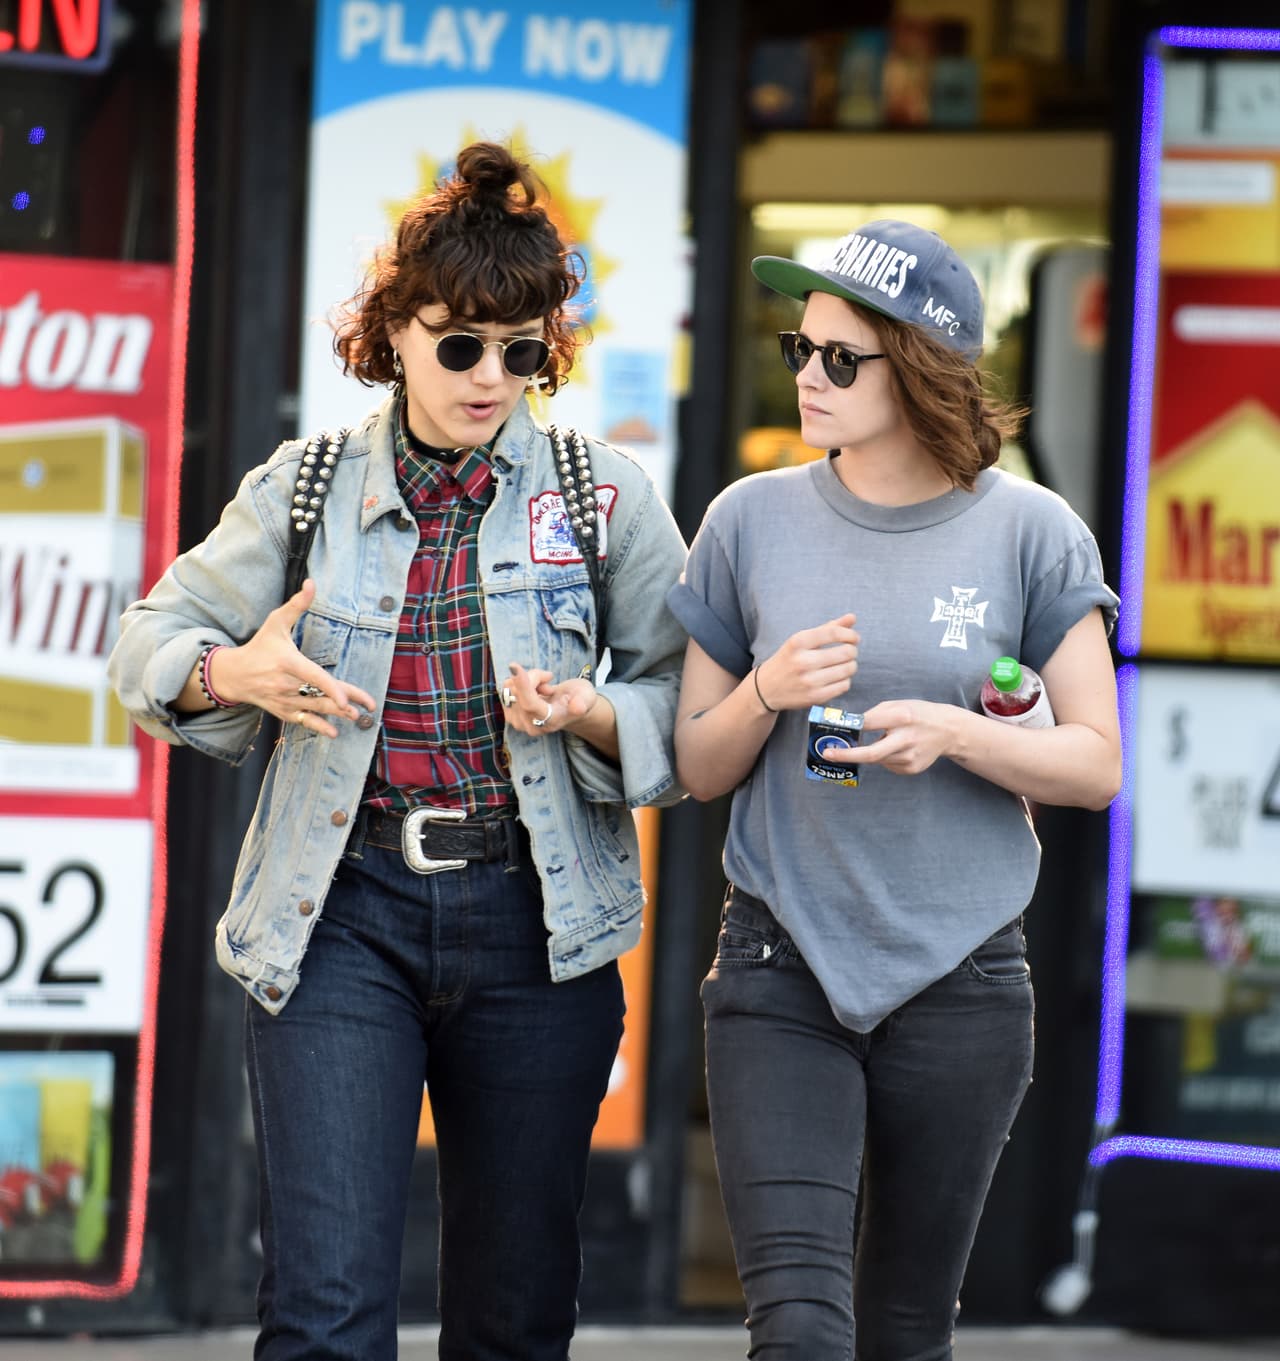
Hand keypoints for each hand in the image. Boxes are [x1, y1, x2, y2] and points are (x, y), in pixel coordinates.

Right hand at [210, 580, 377, 736]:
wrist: (233, 675)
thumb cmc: (259, 647)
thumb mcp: (275, 622)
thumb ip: (296, 605)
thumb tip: (312, 583)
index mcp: (288, 663)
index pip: (314, 679)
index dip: (333, 690)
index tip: (348, 701)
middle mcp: (286, 685)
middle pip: (321, 697)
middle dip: (345, 704)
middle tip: (369, 708)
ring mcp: (284, 700)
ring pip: (315, 711)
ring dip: (337, 715)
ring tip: (358, 717)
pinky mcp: (282, 711)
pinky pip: (303, 722)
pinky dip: (318, 728)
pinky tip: (334, 733)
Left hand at [502, 661, 599, 736]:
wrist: (569, 707)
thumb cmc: (579, 699)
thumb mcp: (586, 696)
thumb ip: (583, 702)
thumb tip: (578, 708)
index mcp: (551, 722)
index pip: (530, 704)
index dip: (523, 685)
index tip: (515, 666)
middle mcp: (531, 726)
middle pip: (520, 691)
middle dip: (533, 677)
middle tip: (549, 678)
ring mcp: (519, 722)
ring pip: (510, 688)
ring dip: (527, 680)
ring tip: (543, 687)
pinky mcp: (510, 715)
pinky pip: (506, 689)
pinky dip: (519, 684)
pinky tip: (533, 690)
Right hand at [754, 614, 858, 712]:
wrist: (766, 688)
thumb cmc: (789, 659)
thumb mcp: (802, 640)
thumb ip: (828, 628)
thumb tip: (852, 617)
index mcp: (798, 642)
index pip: (834, 633)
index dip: (850, 634)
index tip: (854, 638)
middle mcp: (803, 661)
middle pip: (846, 652)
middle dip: (852, 650)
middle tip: (848, 652)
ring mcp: (809, 681)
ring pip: (848, 669)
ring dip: (851, 665)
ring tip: (843, 664)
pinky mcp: (815, 697)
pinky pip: (844, 685)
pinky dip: (845, 680)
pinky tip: (836, 678)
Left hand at [829, 699, 956, 775]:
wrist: (949, 730)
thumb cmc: (918, 713)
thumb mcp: (898, 705)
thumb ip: (874, 715)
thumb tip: (849, 726)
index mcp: (902, 717)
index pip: (868, 724)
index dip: (848, 729)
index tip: (831, 735)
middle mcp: (907, 738)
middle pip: (871, 753)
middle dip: (846, 755)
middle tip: (828, 754)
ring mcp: (910, 757)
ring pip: (877, 759)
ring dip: (870, 752)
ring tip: (884, 740)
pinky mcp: (912, 768)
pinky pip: (888, 765)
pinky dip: (884, 757)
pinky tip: (896, 747)